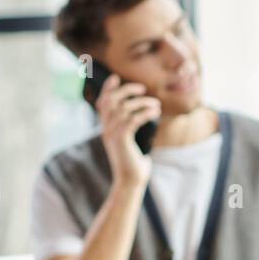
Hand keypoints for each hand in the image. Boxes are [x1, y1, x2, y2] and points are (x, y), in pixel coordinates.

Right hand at [96, 73, 157, 187]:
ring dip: (142, 102)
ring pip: (124, 108)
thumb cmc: (134, 164)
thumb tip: (144, 117)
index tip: (116, 78)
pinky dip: (145, 112)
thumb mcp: (130, 143)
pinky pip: (133, 119)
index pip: (102, 103)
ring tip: (156, 105)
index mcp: (107, 129)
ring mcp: (113, 134)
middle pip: (111, 100)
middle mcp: (107, 129)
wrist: (130, 182)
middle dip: (127, 90)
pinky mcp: (122, 140)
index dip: (107, 89)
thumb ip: (131, 129)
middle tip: (143, 89)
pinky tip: (155, 112)